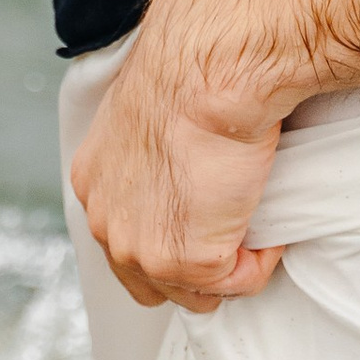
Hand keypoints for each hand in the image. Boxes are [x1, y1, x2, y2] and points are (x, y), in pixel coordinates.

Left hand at [69, 0, 296, 312]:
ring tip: (252, 212)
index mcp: (95, 182)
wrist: (209, 67)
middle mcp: (107, 222)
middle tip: (233, 223)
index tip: (204, 212)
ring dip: (231, 262)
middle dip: (196, 263)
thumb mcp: (152, 112)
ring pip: (197, 292)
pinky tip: (264, 207)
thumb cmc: (192, 71)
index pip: (125, 240)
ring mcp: (142, 248)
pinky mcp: (187, 260)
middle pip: (152, 280)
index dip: (171, 233)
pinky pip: (241, 280)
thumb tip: (189, 163)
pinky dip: (263, 256)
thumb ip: (155, 151)